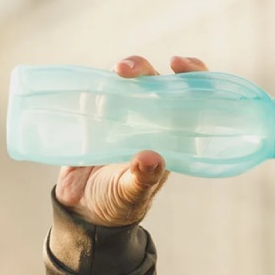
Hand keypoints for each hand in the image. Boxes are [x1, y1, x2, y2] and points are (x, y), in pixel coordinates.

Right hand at [54, 55, 208, 226]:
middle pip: (155, 82)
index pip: (189, 99)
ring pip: (128, 82)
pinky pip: (98, 92)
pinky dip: (96, 85)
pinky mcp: (97, 118)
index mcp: (170, 136)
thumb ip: (143, 178)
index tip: (178, 64)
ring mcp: (123, 117)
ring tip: (116, 73)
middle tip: (128, 70)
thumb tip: (153, 158)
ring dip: (124, 71)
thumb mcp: (132, 193)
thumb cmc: (119, 204)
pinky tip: (93, 87)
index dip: (191, 76)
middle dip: (145, 69)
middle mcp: (150, 121)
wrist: (83, 211)